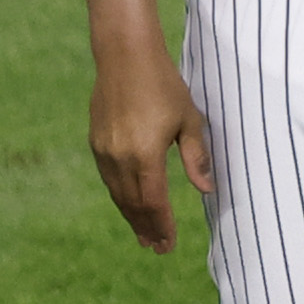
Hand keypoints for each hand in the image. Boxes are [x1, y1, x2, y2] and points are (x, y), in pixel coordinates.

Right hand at [87, 48, 213, 253]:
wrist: (125, 55)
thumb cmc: (163, 84)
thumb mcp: (189, 119)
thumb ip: (196, 157)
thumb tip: (207, 189)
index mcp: (145, 155)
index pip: (154, 202)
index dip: (162, 224)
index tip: (169, 244)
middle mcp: (120, 157)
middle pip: (133, 204)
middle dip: (146, 227)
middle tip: (157, 248)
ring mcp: (104, 150)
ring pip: (118, 194)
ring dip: (131, 216)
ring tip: (143, 234)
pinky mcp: (96, 141)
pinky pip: (108, 178)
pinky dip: (120, 196)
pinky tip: (128, 203)